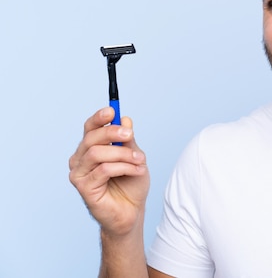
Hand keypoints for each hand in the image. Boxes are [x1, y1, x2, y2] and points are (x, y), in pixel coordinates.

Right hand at [69, 107, 149, 236]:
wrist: (132, 212)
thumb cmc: (131, 184)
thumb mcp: (135, 157)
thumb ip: (128, 140)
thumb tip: (125, 119)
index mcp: (90, 149)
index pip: (89, 128)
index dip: (99, 118)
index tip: (111, 111)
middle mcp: (80, 160)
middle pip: (90, 138)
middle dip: (112, 133)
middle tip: (130, 135)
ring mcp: (79, 174)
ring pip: (97, 153)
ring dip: (122, 154)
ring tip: (140, 161)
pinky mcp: (84, 188)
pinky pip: (103, 170)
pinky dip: (124, 167)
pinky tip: (136, 171)